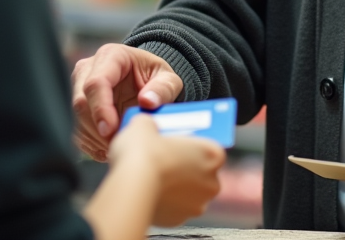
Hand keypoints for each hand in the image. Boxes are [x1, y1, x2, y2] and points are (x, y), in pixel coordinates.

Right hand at [71, 44, 182, 160]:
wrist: (144, 81)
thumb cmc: (154, 77)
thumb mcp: (168, 79)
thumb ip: (162, 89)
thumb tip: (147, 102)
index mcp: (111, 56)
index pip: (96, 82)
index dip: (100, 108)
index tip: (110, 129)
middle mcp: (88, 69)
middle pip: (81, 103)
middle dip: (98, 129)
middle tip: (120, 143)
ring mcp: (78, 87)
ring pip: (76, 119)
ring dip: (95, 139)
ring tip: (119, 145)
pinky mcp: (74, 107)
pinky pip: (76, 131)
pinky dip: (92, 144)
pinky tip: (110, 147)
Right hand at [108, 115, 225, 225]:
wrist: (131, 183)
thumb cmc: (144, 153)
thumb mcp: (145, 123)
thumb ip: (152, 123)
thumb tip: (147, 125)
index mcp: (213, 154)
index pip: (209, 147)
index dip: (192, 144)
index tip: (179, 142)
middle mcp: (212, 181)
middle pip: (201, 171)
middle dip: (185, 166)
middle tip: (165, 157)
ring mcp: (196, 203)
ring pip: (188, 192)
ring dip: (176, 185)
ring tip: (155, 175)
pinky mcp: (179, 220)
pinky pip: (174, 207)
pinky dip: (166, 201)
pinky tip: (151, 190)